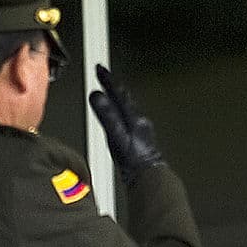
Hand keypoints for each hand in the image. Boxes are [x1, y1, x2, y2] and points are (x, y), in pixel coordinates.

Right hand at [88, 65, 165, 184]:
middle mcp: (140, 120)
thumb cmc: (135, 160)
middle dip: (113, 85)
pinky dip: (121, 110)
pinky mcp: (140, 137)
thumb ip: (108, 116)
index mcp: (135, 117)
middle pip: (125, 97)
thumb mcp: (117, 136)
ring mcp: (141, 129)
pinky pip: (129, 117)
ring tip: (109, 90)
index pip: (120, 92)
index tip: (99, 69)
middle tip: (103, 75)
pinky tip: (118, 116)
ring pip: (128, 106)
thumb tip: (97, 96)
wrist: (149, 177)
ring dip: (118, 97)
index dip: (108, 80)